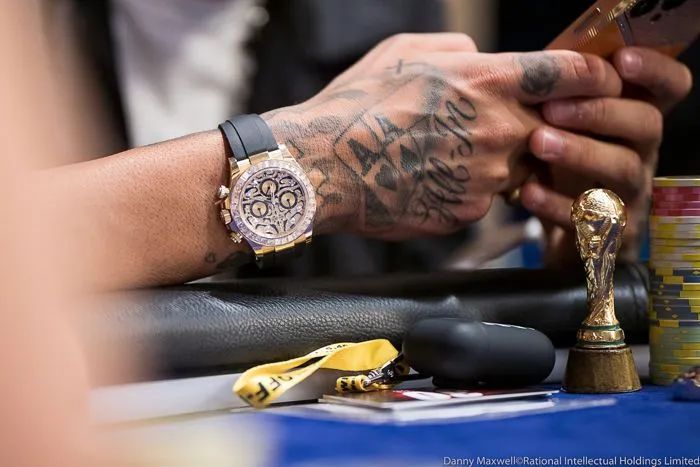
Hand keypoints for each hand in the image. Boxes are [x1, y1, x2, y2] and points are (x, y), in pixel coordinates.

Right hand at [264, 33, 621, 239]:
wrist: (322, 167)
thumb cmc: (356, 104)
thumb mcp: (405, 50)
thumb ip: (459, 48)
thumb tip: (483, 57)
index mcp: (488, 80)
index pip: (571, 76)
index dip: (593, 78)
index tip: (597, 83)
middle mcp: (499, 129)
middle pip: (547, 128)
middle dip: (527, 128)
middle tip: (483, 127)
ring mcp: (487, 176)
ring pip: (515, 167)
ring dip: (493, 161)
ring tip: (439, 154)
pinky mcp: (468, 211)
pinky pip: (484, 198)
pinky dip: (466, 189)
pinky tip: (427, 178)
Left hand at [521, 47, 692, 264]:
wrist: (568, 241)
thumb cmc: (563, 174)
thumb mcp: (567, 135)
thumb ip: (561, 101)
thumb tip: (532, 66)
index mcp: (634, 124)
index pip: (668, 89)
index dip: (655, 71)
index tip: (621, 60)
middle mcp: (642, 156)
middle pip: (646, 125)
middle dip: (600, 111)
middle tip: (552, 107)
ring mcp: (631, 197)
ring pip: (622, 170)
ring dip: (580, 152)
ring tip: (538, 142)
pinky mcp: (611, 235)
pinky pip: (590, 218)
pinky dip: (555, 204)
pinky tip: (527, 191)